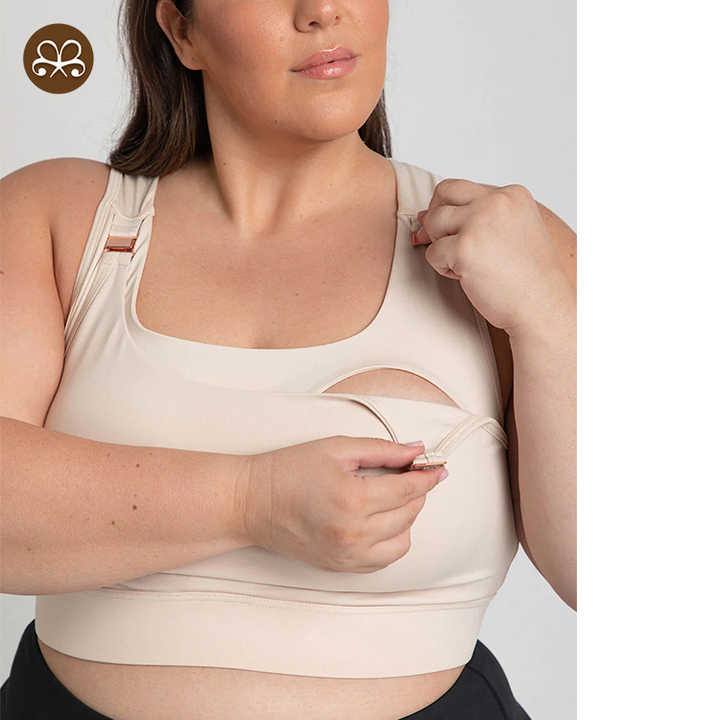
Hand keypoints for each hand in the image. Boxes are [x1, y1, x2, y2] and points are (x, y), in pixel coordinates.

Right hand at [240, 437, 446, 572]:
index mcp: (353, 500)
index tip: (437, 466)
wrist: (251, 503)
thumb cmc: (288, 470)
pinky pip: (383, 559)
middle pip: (409, 514)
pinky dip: (391, 540)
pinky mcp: (341, 568)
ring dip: (406, 517)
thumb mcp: (337, 449)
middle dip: (417, 491)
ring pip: (402, 541)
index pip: (408, 490)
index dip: (427, 475)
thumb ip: (382, 449)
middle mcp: (354, 534)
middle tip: (411, 473)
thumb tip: (416, 450)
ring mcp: (347, 556)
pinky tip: (382, 520)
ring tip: (393, 497)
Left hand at [412, 180, 573, 336]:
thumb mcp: (511, 232)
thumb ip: (475, 216)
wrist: (542, 306)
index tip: (460, 234)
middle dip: (438, 219)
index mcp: (511, 194)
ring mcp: (478, 223)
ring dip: (440, 244)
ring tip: (463, 263)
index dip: (453, 212)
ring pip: (432, 221)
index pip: (463, 188)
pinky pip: (432, 253)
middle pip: (443, 193)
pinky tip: (466, 277)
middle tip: (451, 245)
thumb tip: (423, 214)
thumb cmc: (528, 276)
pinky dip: (442, 268)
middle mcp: (496, 202)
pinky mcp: (463, 249)